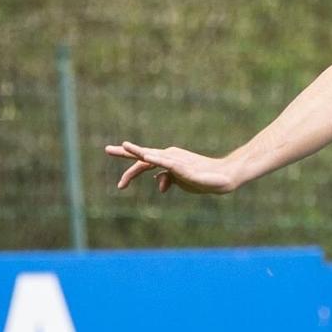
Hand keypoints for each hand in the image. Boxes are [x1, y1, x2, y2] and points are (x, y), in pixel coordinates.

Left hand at [104, 141, 242, 194]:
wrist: (224, 178)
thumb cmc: (204, 179)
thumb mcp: (181, 182)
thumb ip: (167, 180)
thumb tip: (157, 183)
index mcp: (167, 161)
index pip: (144, 163)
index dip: (130, 172)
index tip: (120, 185)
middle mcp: (169, 157)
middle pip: (143, 156)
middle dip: (124, 153)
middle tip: (106, 150)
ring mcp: (176, 160)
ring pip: (153, 155)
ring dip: (138, 151)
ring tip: (123, 146)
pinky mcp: (183, 166)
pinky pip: (167, 163)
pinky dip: (156, 159)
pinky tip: (146, 156)